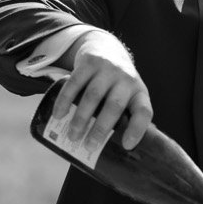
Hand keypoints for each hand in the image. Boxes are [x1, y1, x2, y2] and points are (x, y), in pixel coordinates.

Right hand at [51, 29, 152, 151]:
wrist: (106, 47)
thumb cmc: (117, 84)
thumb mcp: (128, 96)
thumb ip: (121, 118)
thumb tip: (110, 156)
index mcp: (139, 93)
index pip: (144, 112)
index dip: (137, 129)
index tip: (126, 146)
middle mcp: (127, 80)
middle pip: (114, 106)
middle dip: (100, 128)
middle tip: (89, 146)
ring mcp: (108, 69)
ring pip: (93, 96)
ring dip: (81, 118)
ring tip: (72, 135)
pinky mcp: (90, 62)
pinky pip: (75, 82)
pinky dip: (65, 100)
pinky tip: (58, 114)